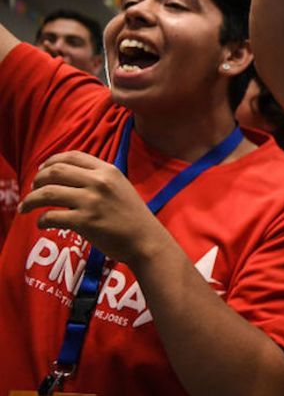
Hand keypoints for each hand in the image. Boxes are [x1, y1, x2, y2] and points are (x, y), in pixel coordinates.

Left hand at [20, 151, 169, 263]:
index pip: (72, 155)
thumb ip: (98, 178)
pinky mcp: (85, 222)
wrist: (145, 240)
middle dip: (37, 179)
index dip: (51, 161)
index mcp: (108, 170)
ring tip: (26, 207)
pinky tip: (42, 223)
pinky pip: (52, 216)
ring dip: (31, 200)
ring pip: (48, 193)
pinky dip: (41, 220)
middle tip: (33, 189)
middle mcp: (99, 182)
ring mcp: (91, 201)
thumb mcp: (120, 187)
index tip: (42, 171)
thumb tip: (68, 178)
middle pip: (55, 171)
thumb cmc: (132, 216)